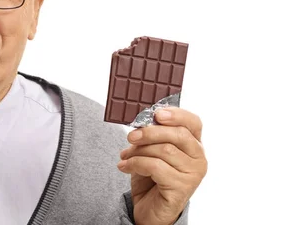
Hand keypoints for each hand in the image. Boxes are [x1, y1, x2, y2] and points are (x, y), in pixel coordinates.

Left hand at [117, 108, 206, 224]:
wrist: (149, 208)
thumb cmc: (151, 176)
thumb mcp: (151, 151)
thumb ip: (152, 136)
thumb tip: (140, 123)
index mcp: (193, 144)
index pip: (193, 123)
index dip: (177, 114)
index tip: (157, 113)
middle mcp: (198, 158)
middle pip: (178, 134)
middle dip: (150, 132)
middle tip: (131, 136)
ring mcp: (193, 174)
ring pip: (164, 150)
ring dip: (139, 151)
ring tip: (126, 156)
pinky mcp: (182, 188)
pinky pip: (156, 167)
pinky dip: (135, 164)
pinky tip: (125, 166)